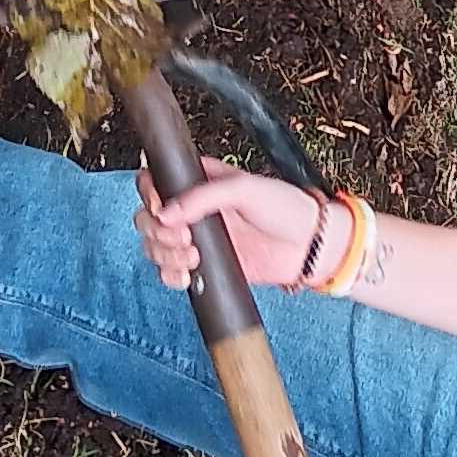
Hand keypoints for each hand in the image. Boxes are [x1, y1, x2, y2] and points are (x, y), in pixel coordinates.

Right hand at [138, 159, 333, 292]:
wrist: (308, 247)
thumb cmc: (285, 208)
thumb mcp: (245, 188)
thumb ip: (203, 197)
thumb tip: (165, 212)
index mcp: (200, 181)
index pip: (156, 182)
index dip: (150, 196)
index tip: (161, 208)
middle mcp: (193, 209)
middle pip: (148, 217)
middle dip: (156, 230)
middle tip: (183, 237)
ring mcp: (196, 239)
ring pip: (155, 246)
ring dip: (163, 253)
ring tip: (192, 255)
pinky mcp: (204, 265)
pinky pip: (170, 272)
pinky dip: (170, 275)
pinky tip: (188, 274)